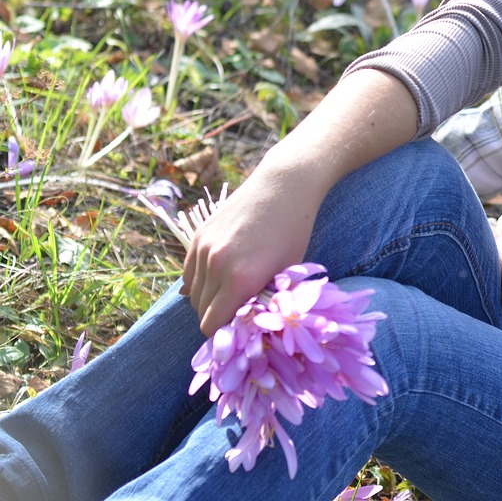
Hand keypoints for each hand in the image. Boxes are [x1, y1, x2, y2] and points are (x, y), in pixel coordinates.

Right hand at [183, 68, 418, 335]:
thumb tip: (249, 328)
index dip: (225, 335)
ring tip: (232, 296)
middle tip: (238, 317)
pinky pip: (189, 274)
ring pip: (192, 294)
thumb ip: (264, 300)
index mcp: (241, 279)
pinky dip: (199, 282)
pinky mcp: (197, 237)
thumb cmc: (294, 231)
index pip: (213, 326)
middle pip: (201, 312)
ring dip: (208, 301)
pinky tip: (219, 280)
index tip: (239, 334)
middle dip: (217, 319)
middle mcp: (216, 266)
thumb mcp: (287, 271)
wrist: (283, 185)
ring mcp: (203, 249)